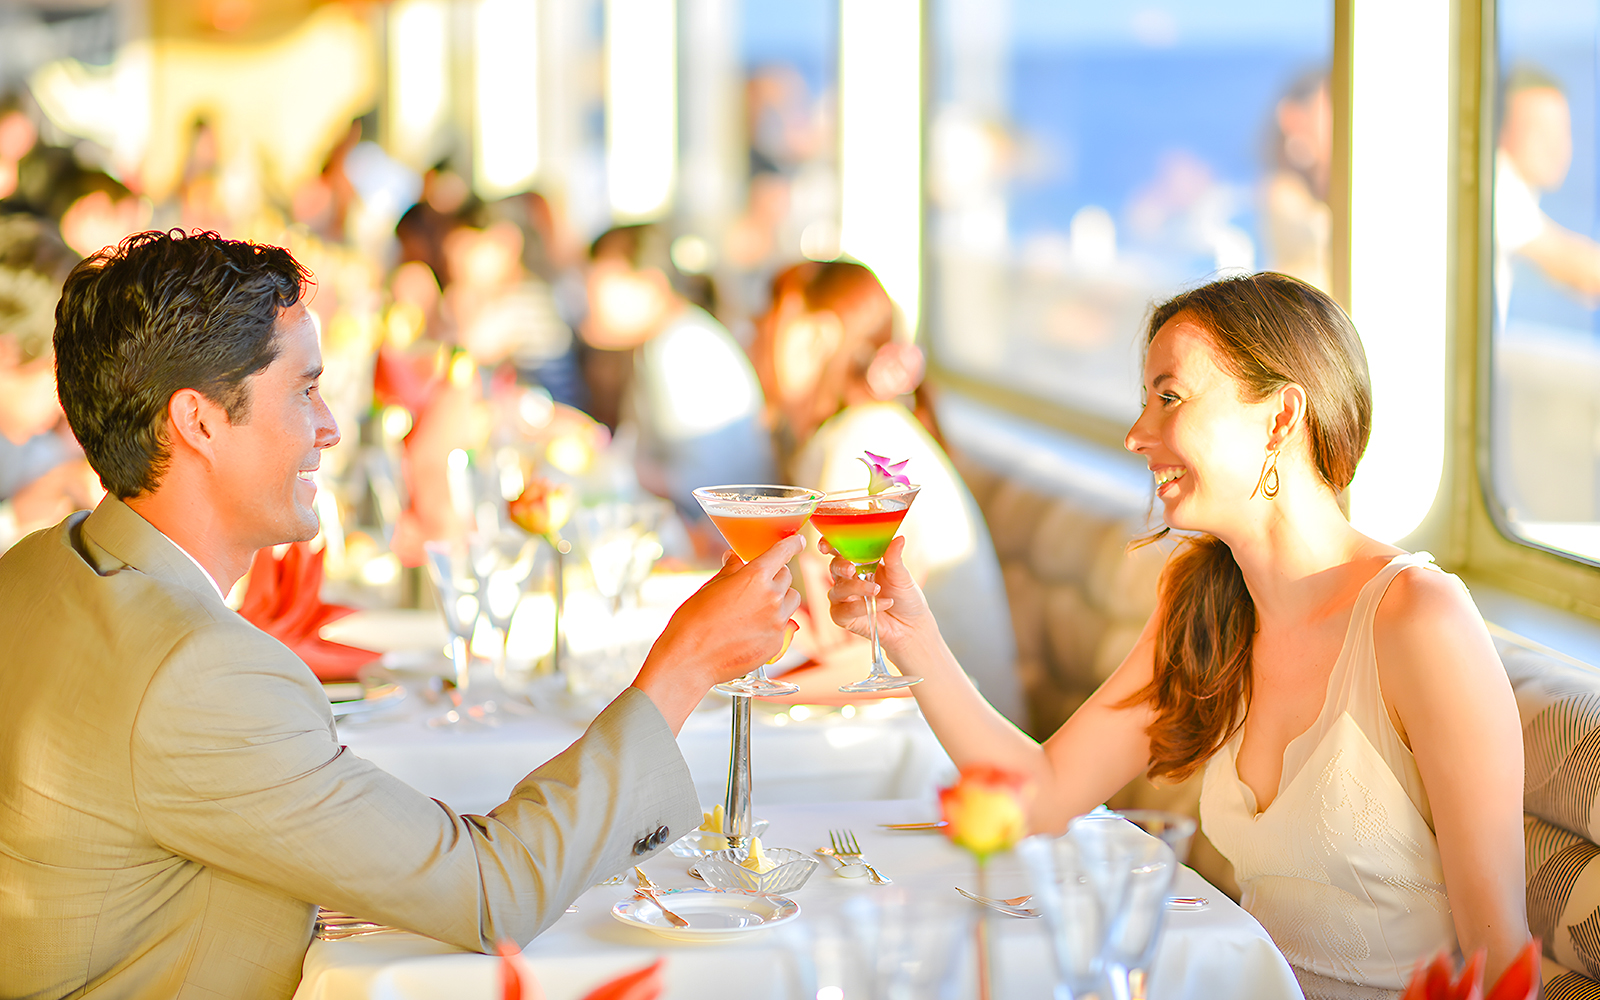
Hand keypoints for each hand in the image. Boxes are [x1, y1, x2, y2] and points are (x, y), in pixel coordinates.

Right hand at [632, 534, 804, 730]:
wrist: (689, 660)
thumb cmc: (693, 621)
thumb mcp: (709, 588)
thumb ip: (730, 571)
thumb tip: (734, 558)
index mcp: (755, 577)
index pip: (783, 552)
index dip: (792, 544)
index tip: (797, 542)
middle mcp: (772, 597)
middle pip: (787, 577)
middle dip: (774, 576)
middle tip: (757, 583)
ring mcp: (777, 622)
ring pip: (791, 601)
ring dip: (779, 598)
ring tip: (756, 607)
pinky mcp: (777, 643)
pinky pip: (783, 625)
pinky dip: (772, 623)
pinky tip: (750, 630)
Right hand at [823, 535, 934, 650]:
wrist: (912, 626)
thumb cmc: (905, 598)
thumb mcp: (901, 575)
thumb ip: (894, 558)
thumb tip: (899, 538)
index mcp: (859, 562)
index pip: (838, 549)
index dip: (829, 544)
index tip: (827, 545)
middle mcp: (848, 579)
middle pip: (834, 567)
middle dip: (840, 566)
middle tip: (852, 569)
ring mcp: (844, 599)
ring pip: (838, 589)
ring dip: (856, 588)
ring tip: (877, 589)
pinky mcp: (844, 618)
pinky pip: (845, 610)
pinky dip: (862, 607)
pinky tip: (884, 604)